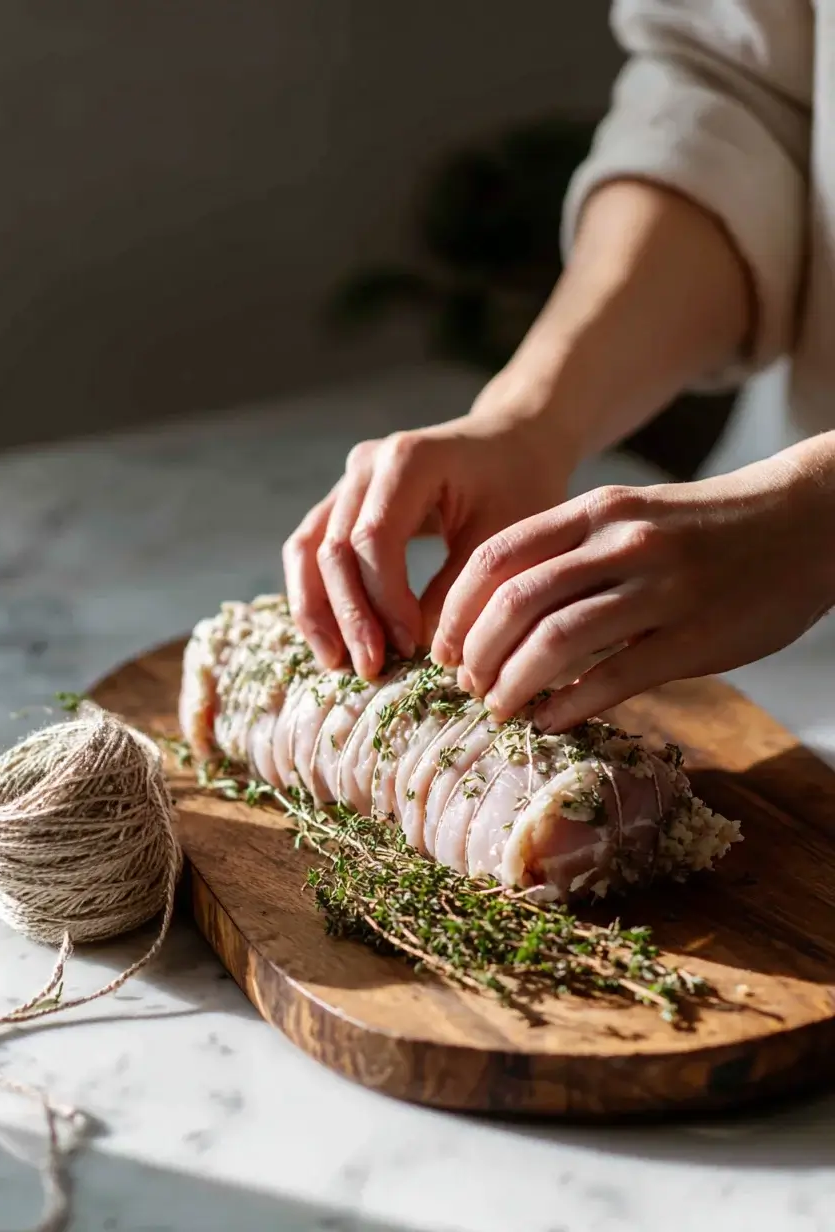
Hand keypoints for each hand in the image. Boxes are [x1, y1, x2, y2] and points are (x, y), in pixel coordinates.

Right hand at [282, 391, 574, 679]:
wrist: (512, 445)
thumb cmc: (517, 486)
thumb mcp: (504, 536)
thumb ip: (461, 589)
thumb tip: (423, 649)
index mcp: (409, 459)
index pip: (374, 538)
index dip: (384, 599)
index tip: (410, 646)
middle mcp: (367, 464)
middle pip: (332, 547)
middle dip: (349, 615)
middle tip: (372, 669)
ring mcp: (348, 480)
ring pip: (306, 549)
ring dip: (316, 611)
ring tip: (336, 664)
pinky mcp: (341, 502)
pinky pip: (309, 550)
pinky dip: (314, 596)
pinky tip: (331, 641)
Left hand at [430, 443, 834, 730]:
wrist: (806, 521)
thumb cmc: (705, 527)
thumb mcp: (630, 517)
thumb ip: (570, 553)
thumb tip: (501, 612)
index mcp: (595, 512)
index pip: (496, 558)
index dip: (456, 610)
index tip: (444, 645)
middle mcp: (620, 544)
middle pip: (514, 603)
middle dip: (476, 653)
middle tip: (466, 684)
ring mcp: (659, 589)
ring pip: (556, 642)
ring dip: (513, 685)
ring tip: (500, 707)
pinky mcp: (695, 637)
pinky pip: (614, 679)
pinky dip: (569, 706)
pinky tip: (552, 721)